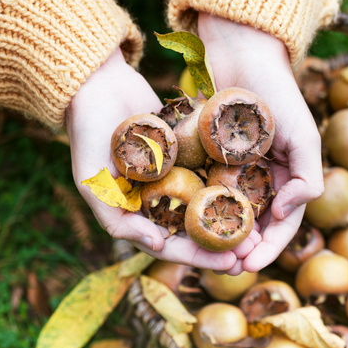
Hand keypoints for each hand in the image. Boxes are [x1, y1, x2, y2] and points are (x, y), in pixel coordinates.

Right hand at [66, 48, 255, 269]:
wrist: (98, 84)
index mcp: (137, 214)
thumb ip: (116, 219)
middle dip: (222, 245)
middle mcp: (158, 199)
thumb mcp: (91, 182)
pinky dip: (230, 184)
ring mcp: (175, 176)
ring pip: (207, 205)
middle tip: (252, 253)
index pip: (171, 245)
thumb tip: (156, 245)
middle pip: (195, 231)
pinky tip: (256, 192)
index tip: (229, 263)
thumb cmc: (87, 134)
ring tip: (260, 231)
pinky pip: (211, 173)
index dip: (199, 258)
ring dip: (231, 220)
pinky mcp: (188, 153)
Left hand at [198, 13, 323, 273]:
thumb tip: (285, 213)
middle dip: (243, 248)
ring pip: (228, 214)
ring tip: (206, 253)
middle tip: (226, 267)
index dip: (270, 247)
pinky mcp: (209, 160)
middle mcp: (262, 179)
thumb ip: (307, 176)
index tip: (251, 263)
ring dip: (220, 236)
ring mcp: (235, 171)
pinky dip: (199, 209)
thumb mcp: (303, 135)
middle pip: (254, 225)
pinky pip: (205, 190)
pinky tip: (186, 224)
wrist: (241, 55)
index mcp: (288, 178)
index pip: (283, 224)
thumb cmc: (277, 94)